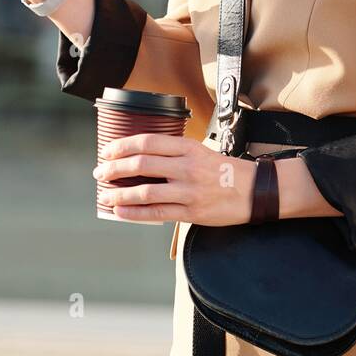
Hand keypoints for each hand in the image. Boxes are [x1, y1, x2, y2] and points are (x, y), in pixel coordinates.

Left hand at [92, 133, 255, 224]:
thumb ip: (175, 153)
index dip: (122, 146)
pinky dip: (134, 213)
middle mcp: (187, 167)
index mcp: (188, 147)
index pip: (148, 142)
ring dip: (119, 194)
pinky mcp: (191, 212)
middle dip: (114, 169)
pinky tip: (120, 212)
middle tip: (100, 172)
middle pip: (141, 164)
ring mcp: (188, 191)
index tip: (107, 150)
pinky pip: (156, 213)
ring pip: (144, 191)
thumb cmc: (226, 171)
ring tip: (104, 195)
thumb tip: (142, 157)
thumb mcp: (202, 151)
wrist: (255, 191)